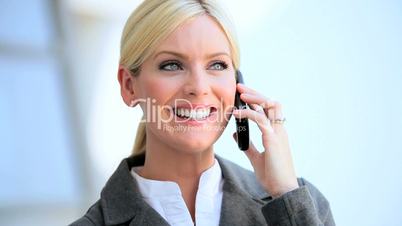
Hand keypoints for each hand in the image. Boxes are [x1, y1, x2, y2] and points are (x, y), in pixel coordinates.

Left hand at [232, 83, 298, 197]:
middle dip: (255, 93)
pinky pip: (260, 119)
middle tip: (240, 87)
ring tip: (240, 95)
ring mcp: (278, 133)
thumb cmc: (272, 175)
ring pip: (270, 105)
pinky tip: (237, 113)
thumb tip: (235, 133)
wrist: (282, 189)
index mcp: (276, 133)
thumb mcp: (256, 158)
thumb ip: (247, 145)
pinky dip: (248, 113)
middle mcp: (279, 130)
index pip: (268, 109)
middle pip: (271, 102)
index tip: (242, 94)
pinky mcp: (273, 139)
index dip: (256, 99)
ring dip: (255, 97)